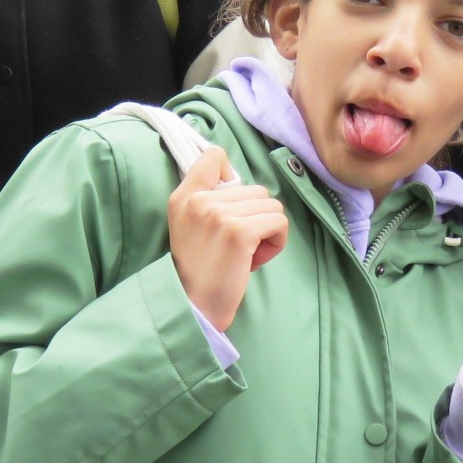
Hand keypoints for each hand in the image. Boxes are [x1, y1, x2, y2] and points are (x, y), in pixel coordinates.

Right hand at [168, 146, 286, 330]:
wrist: (193, 305)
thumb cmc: (199, 270)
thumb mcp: (188, 225)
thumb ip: (206, 198)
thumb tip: (236, 178)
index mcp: (183, 196)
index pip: (215, 157)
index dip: (232, 178)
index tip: (230, 206)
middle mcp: (199, 200)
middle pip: (256, 190)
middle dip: (255, 218)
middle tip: (236, 246)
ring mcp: (219, 214)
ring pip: (271, 206)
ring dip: (266, 232)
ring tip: (244, 254)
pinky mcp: (240, 232)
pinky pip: (279, 223)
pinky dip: (275, 243)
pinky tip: (254, 260)